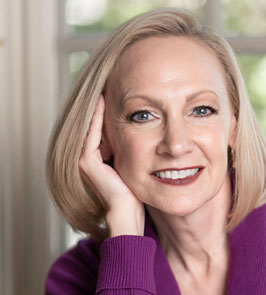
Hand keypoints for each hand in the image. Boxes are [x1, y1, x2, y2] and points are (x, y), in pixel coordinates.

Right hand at [79, 94, 144, 235]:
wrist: (129, 215)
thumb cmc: (137, 196)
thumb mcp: (138, 166)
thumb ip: (137, 149)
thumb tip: (152, 131)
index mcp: (99, 156)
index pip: (103, 125)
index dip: (111, 107)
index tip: (122, 88)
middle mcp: (88, 156)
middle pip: (95, 121)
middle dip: (104, 101)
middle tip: (112, 78)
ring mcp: (84, 158)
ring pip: (90, 124)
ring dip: (98, 104)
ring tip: (107, 82)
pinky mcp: (86, 162)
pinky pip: (92, 132)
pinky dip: (97, 116)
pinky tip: (104, 99)